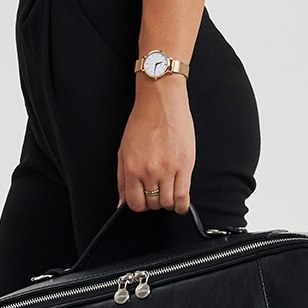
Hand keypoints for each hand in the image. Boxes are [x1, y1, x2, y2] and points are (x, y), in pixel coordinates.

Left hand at [117, 75, 194, 214]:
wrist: (162, 101)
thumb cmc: (143, 122)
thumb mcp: (123, 150)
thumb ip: (122, 179)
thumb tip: (122, 203)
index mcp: (132, 168)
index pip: (135, 203)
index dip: (140, 205)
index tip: (144, 200)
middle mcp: (149, 171)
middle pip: (153, 204)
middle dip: (154, 202)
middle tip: (157, 191)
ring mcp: (168, 169)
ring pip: (168, 203)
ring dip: (168, 203)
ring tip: (168, 192)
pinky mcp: (185, 166)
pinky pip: (182, 197)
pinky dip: (181, 206)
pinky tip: (180, 204)